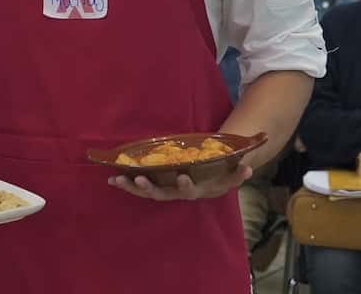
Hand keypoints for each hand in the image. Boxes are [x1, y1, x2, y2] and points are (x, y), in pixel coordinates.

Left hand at [108, 163, 252, 200]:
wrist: (208, 182)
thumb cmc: (218, 175)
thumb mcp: (230, 175)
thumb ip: (238, 172)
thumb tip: (249, 166)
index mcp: (195, 189)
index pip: (190, 189)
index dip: (185, 184)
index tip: (182, 176)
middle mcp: (177, 192)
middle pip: (162, 194)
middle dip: (150, 188)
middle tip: (139, 180)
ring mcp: (165, 190)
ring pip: (147, 193)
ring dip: (132, 187)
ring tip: (117, 179)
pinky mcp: (155, 186)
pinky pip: (138, 187)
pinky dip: (126, 184)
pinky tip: (112, 178)